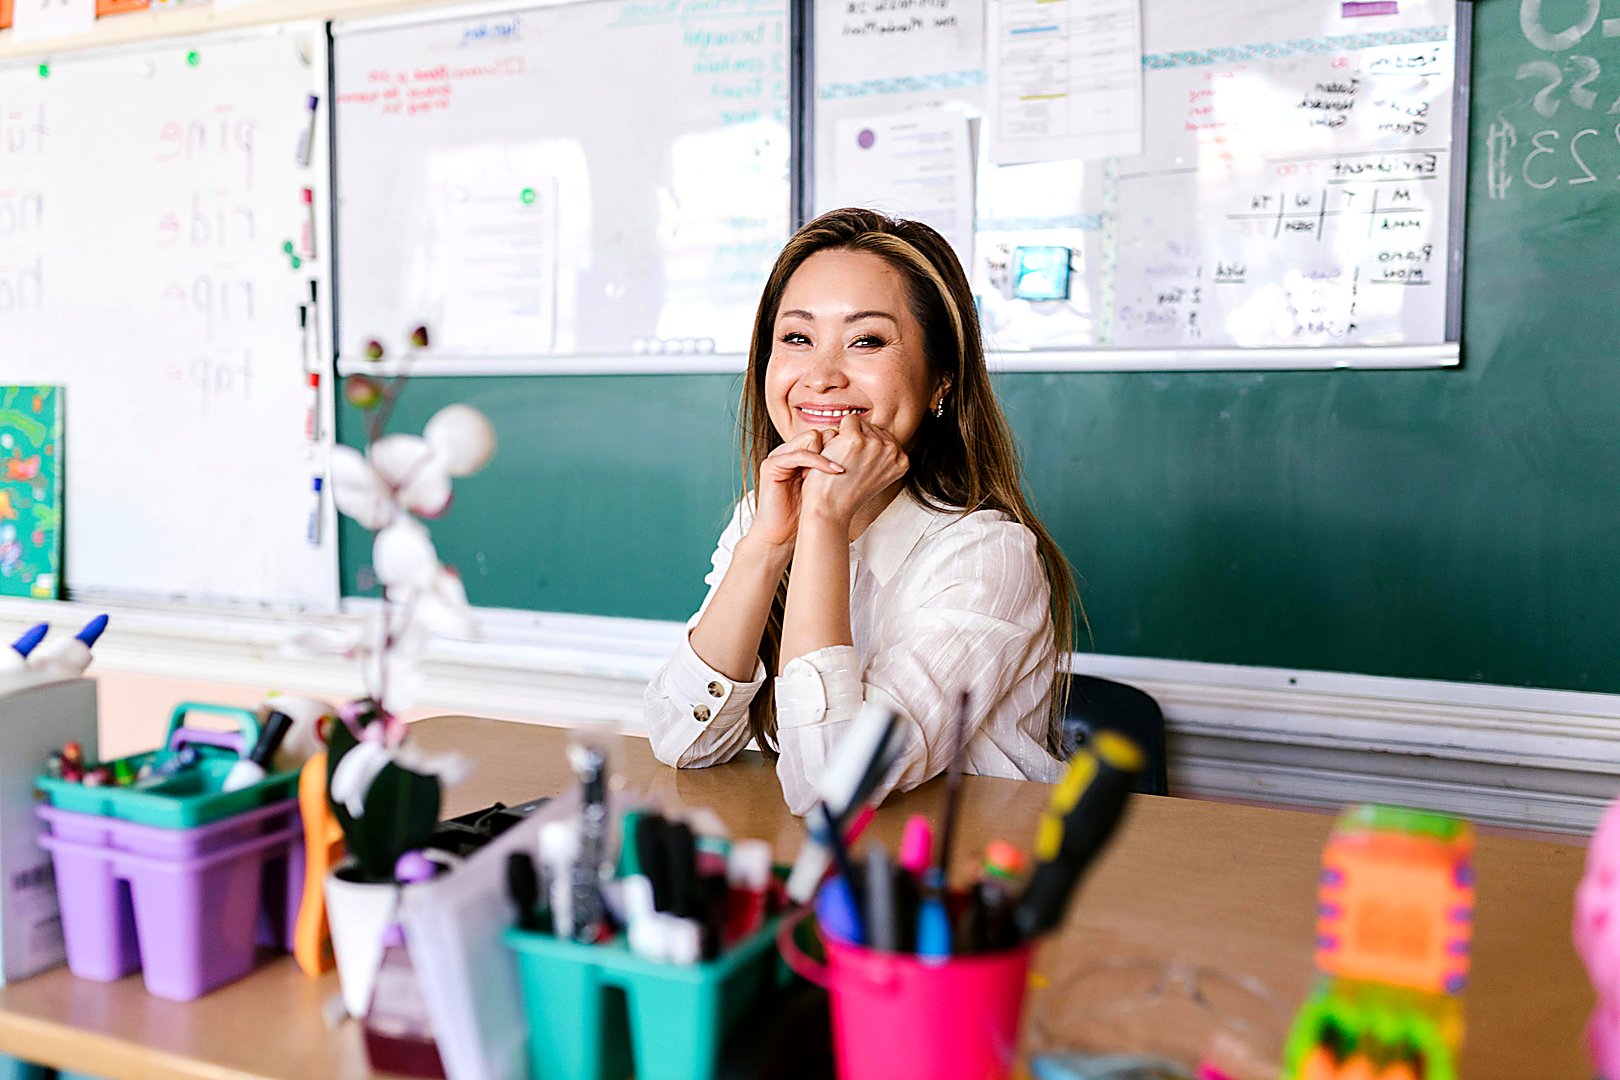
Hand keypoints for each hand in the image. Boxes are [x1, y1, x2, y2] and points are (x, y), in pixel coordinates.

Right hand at [745, 430, 845, 549]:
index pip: (828, 434)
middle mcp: (790, 450)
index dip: (843, 447)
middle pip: (822, 432)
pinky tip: (835, 472)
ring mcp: (779, 455)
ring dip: (827, 455)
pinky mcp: (772, 464)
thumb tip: (867, 452)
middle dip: (837, 449)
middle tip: (843, 471)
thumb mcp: (828, 485)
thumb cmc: (807, 514)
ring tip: (834, 476)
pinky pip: (800, 454)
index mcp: (802, 452)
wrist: (783, 535)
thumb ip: (837, 467)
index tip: (854, 466)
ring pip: (812, 437)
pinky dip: (819, 462)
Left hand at [801, 413, 907, 530]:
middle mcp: (892, 451)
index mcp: (902, 461)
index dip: (866, 449)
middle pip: (871, 428)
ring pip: (859, 423)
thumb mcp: (877, 475)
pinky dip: (836, 436)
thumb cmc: (848, 493)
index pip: (883, 437)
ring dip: (846, 439)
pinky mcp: (855, 439)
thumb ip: (882, 455)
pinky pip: (846, 421)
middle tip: (850, 468)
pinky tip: (834, 456)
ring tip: (843, 463)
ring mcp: (874, 444)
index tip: (860, 469)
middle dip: (857, 442)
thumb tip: (876, 431)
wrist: (830, 507)